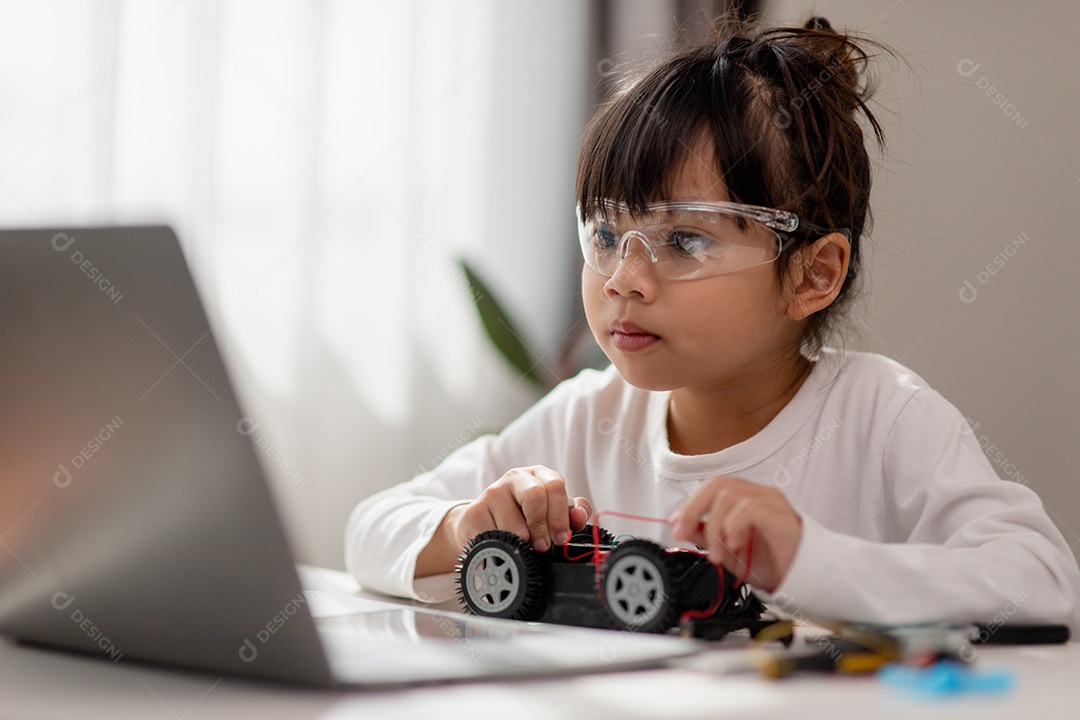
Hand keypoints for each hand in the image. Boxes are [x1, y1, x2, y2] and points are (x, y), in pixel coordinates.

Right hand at [416, 466, 590, 577]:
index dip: (560, 515)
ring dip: (523, 541)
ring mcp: (493, 492)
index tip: (561, 537)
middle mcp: (516, 478)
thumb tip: (579, 516)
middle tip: (542, 546)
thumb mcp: (551, 513)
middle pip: (535, 495)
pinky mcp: (475, 511)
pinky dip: (504, 547)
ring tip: (523, 546)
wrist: (484, 526)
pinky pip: (495, 535)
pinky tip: (504, 545)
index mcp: (538, 475)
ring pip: (516, 523)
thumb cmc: (524, 519)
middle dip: (542, 526)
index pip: (555, 485)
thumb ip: (572, 513)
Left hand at [668, 476, 801, 591]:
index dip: (689, 505)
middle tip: (683, 534)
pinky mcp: (779, 515)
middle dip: (693, 509)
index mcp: (746, 499)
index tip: (675, 526)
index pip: (711, 488)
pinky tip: (737, 545)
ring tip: (719, 554)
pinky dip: (734, 527)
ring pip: (728, 496)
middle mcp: (758, 495)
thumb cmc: (774, 563)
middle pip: (717, 484)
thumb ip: (707, 536)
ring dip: (715, 528)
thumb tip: (682, 527)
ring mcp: (771, 502)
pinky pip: (748, 508)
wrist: (805, 579)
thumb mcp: (730, 551)